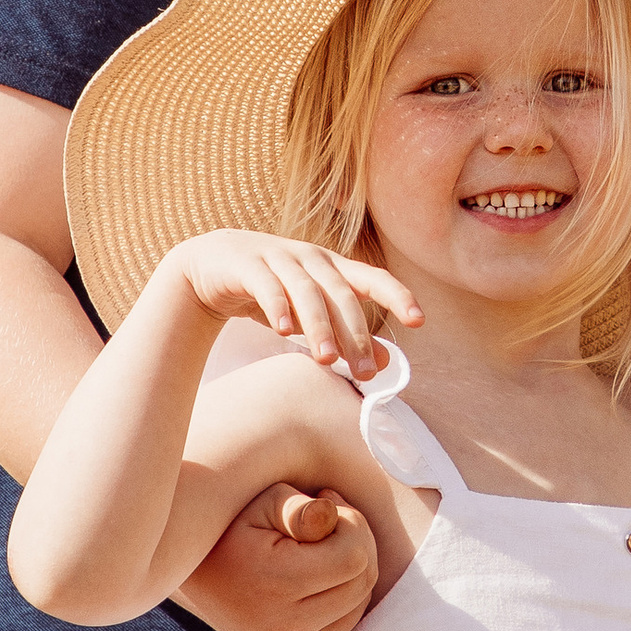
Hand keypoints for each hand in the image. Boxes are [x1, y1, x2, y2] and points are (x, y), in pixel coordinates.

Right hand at [163, 232, 416, 379]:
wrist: (211, 265)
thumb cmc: (272, 290)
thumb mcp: (311, 314)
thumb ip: (345, 335)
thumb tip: (384, 365)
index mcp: (332, 268)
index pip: (372, 279)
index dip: (397, 296)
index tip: (419, 321)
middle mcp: (311, 259)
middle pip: (341, 294)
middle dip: (355, 334)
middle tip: (364, 373)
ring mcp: (278, 258)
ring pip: (306, 291)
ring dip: (319, 326)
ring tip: (326, 360)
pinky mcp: (247, 265)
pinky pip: (266, 285)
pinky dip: (276, 307)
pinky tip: (282, 330)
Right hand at [180, 480, 379, 630]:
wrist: (198, 578)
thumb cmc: (235, 528)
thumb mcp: (261, 503)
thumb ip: (298, 506)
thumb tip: (331, 516)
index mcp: (275, 585)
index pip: (354, 557)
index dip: (352, 524)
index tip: (327, 506)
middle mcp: (284, 628)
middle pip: (361, 582)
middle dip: (357, 545)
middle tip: (330, 523)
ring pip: (359, 605)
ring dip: (354, 571)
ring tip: (324, 547)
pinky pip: (345, 625)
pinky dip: (344, 597)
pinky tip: (321, 575)